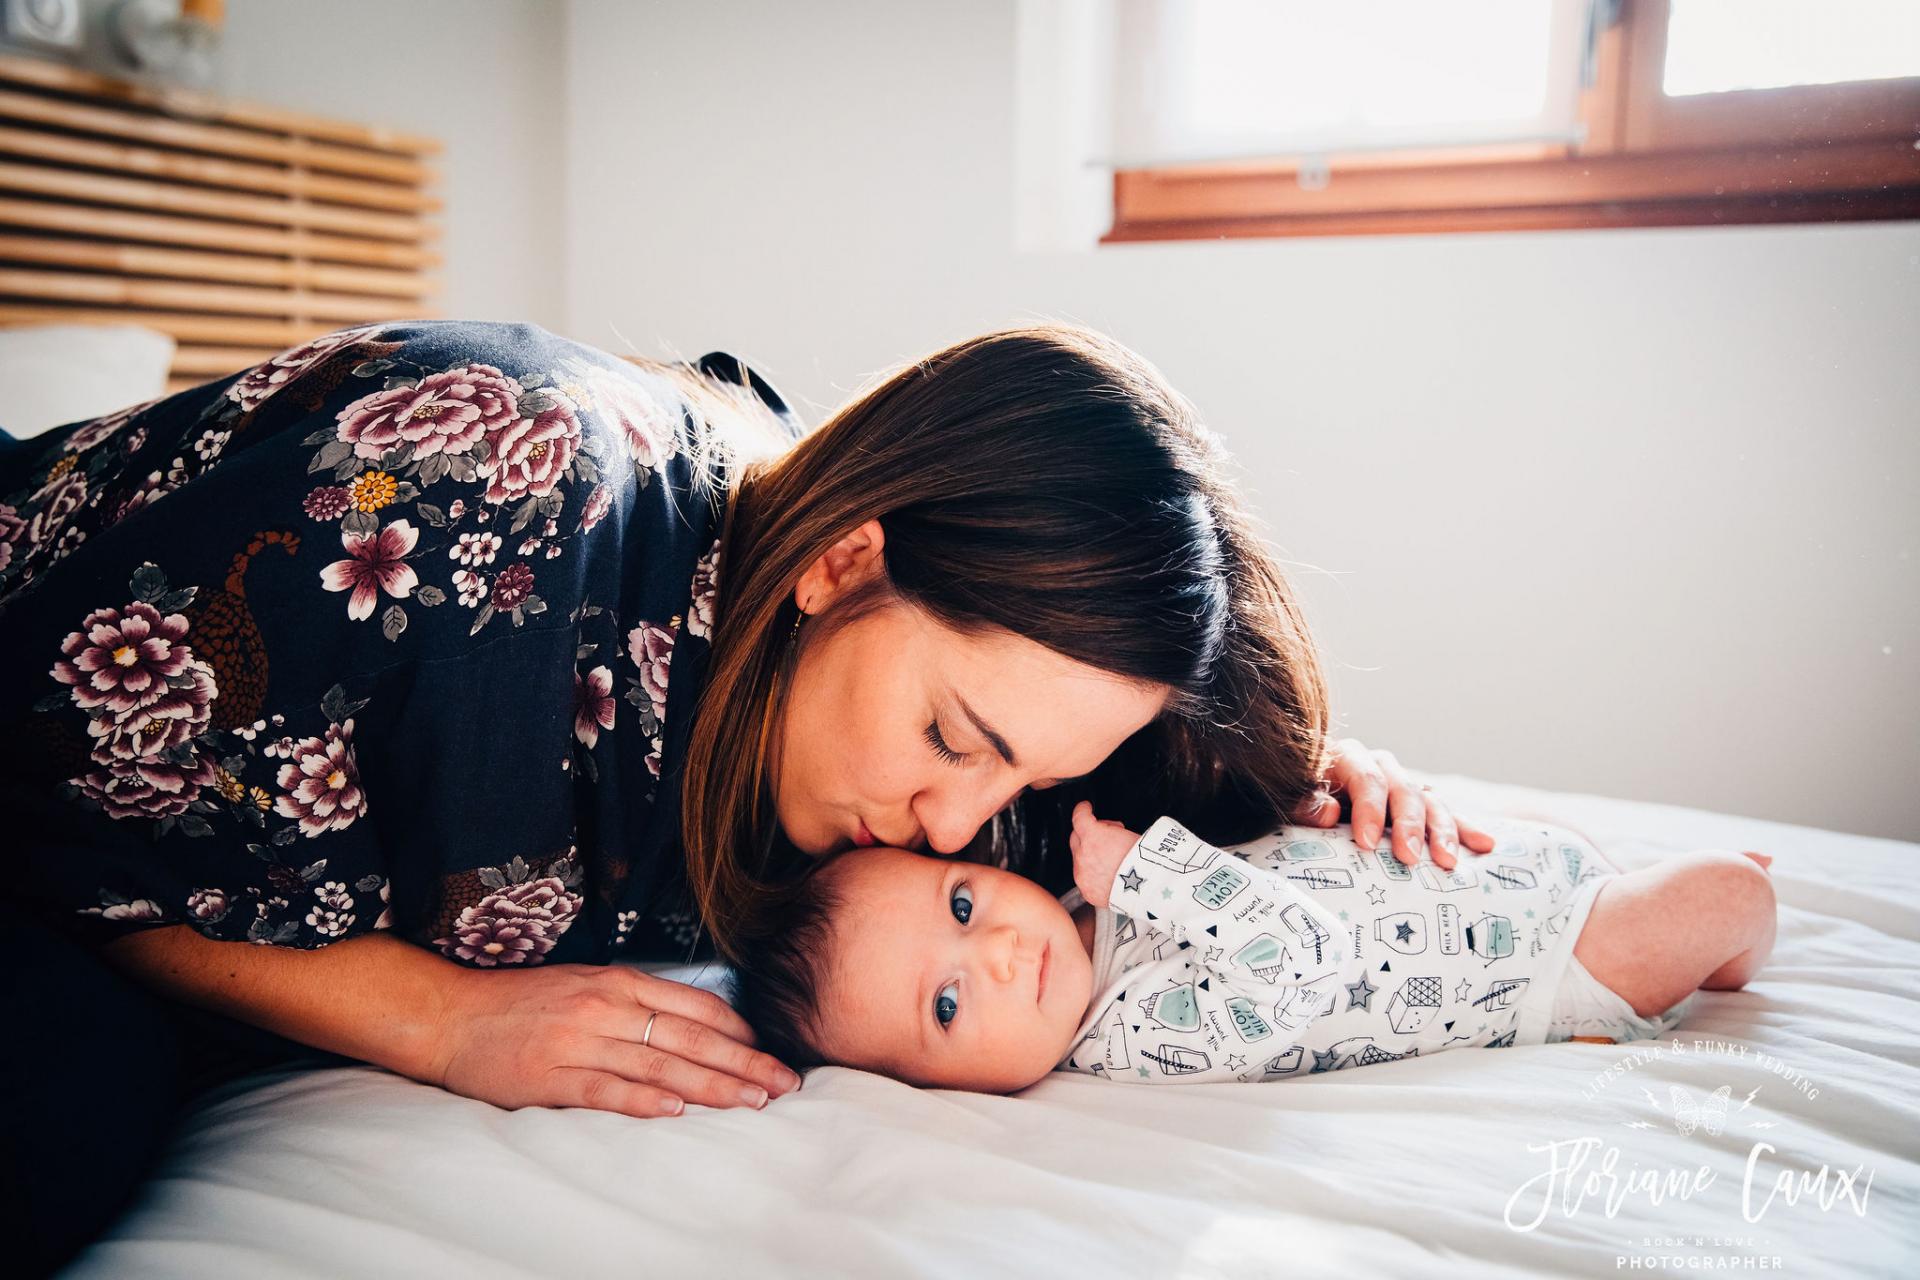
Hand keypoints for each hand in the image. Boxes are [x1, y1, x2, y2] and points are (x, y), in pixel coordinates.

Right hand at [426, 963, 800, 1118]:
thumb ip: (634, 1001)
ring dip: (712, 1086)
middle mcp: (605, 1008)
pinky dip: (644, 1100)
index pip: (694, 1005)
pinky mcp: (551, 1077)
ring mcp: (579, 1042)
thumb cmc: (521, 1002)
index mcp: (617, 982)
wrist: (450, 1015)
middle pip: (690, 1037)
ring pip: (660, 1064)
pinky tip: (677, 1111)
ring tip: (752, 1102)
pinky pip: (607, 1090)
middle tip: (784, 1083)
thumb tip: (690, 1024)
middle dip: (744, 1062)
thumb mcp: (584, 984)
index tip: (770, 1051)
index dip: (739, 1030)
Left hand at [1069, 800, 1140, 909]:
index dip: (1083, 809)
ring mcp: (1082, 875)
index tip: (1085, 808)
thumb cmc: (1144, 862)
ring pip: (1079, 859)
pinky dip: (1092, 874)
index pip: (1080, 817)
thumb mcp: (1131, 834)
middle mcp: (1083, 856)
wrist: (1148, 890)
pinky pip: (1084, 877)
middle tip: (1108, 836)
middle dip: (1088, 834)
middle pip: (1076, 837)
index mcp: (1093, 837)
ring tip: (1110, 859)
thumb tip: (1111, 832)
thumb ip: (1113, 831)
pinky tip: (1107, 874)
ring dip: (1089, 855)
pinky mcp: (1086, 890)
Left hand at [1289, 737, 1495, 869]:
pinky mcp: (1419, 805)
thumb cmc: (1298, 799)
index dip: (1368, 809)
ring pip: (1431, 801)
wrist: (1309, 797)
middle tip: (1410, 858)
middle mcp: (1382, 767)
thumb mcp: (1291, 799)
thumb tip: (1329, 812)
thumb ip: (1305, 804)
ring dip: (1443, 831)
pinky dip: (1466, 829)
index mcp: (1348, 758)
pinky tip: (1485, 845)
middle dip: (1409, 825)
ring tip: (1448, 862)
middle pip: (1404, 790)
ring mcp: (1404, 785)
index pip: (1366, 778)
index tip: (1365, 843)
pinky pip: (1447, 814)